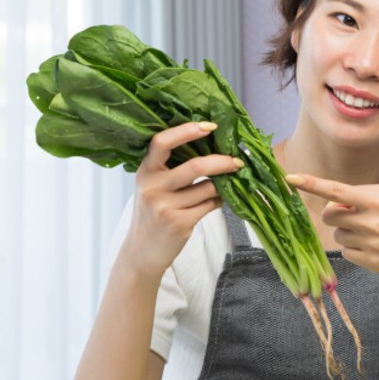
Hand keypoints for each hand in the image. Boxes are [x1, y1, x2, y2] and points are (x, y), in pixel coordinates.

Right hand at [122, 122, 240, 276]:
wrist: (141, 253)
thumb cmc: (152, 215)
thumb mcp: (152, 188)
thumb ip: (171, 170)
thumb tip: (211, 149)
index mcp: (145, 171)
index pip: (162, 142)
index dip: (187, 131)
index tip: (210, 126)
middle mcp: (152, 187)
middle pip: (195, 166)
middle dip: (222, 161)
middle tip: (237, 160)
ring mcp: (164, 206)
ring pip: (208, 188)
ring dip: (221, 187)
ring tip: (222, 187)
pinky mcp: (179, 223)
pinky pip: (210, 206)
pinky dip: (218, 202)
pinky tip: (217, 202)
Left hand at [286, 173, 378, 277]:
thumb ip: (361, 193)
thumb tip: (333, 201)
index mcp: (376, 200)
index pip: (337, 190)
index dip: (311, 183)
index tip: (289, 178)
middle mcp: (372, 221)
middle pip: (330, 215)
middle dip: (335, 214)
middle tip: (352, 216)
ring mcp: (371, 243)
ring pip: (338, 235)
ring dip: (348, 232)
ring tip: (371, 233)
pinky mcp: (370, 262)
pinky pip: (346, 252)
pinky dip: (355, 249)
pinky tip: (374, 246)